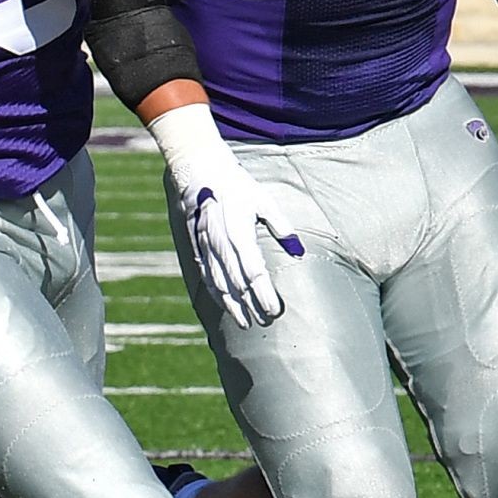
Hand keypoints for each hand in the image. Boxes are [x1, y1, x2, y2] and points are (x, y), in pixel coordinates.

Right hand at [180, 153, 299, 327]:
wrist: (201, 174)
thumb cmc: (238, 187)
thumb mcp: (264, 201)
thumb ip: (281, 227)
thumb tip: (298, 250)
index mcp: (240, 234)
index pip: (254, 273)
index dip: (264, 294)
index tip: (274, 310)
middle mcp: (222, 245)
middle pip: (237, 284)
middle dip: (251, 306)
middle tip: (264, 323)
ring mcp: (208, 248)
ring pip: (220, 285)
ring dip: (233, 306)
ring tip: (245, 323)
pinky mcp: (199, 248)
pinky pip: (207, 277)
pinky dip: (216, 294)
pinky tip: (225, 305)